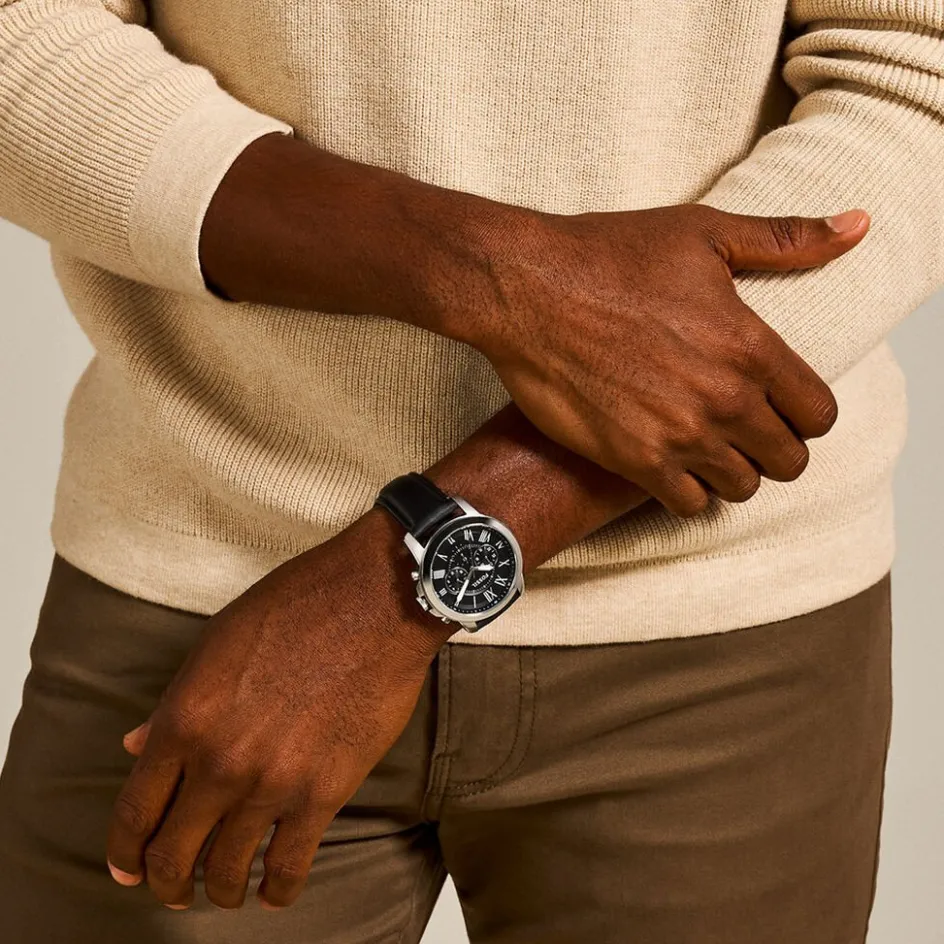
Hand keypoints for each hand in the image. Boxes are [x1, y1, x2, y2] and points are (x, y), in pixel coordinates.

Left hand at [106, 510, 451, 910]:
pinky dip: (277, 891)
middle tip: (173, 889)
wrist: (374, 601)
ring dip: (220, 891)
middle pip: (173, 854)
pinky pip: (289, 866)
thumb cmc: (295, 607)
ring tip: (226, 890)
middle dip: (166, 882)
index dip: (125, 851)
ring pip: (228, 870)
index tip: (128, 869)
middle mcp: (219, 762)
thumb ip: (176, 702)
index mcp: (184, 718)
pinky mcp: (324, 793)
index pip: (135, 811)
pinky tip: (274, 892)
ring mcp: (272, 782)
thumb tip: (136, 746)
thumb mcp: (218, 644)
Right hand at [466, 204, 869, 515]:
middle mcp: (723, 399)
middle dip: (773, 448)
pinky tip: (672, 465)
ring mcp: (679, 435)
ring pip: (741, 488)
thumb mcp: (705, 233)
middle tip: (744, 432)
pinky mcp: (634, 460)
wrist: (528, 289)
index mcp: (751, 346)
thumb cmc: (609, 256)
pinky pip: (689, 504)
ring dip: (731, 472)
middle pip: (788, 461)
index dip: (805, 414)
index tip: (780, 407)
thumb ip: (786, 240)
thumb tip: (857, 227)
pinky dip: (688, 491)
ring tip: (708, 448)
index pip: (819, 414)